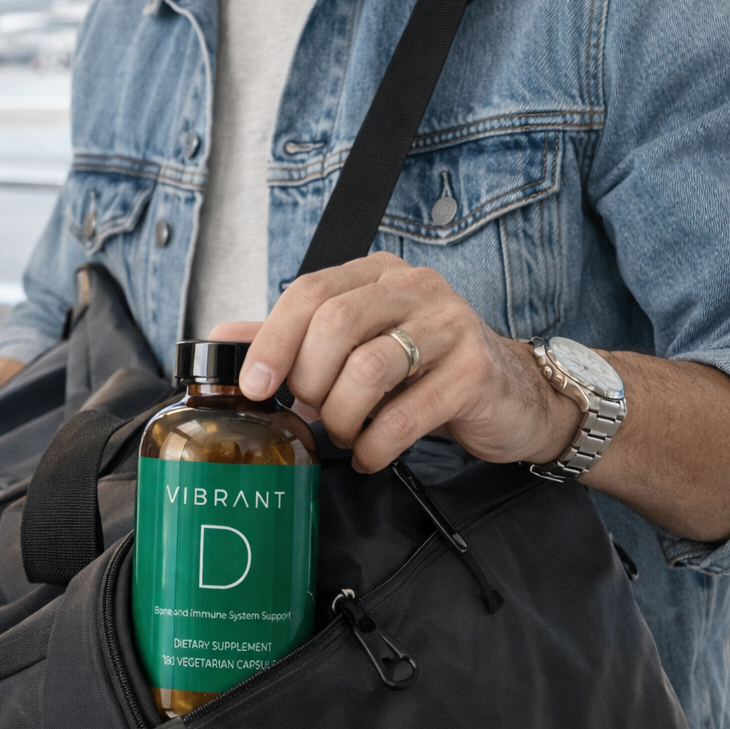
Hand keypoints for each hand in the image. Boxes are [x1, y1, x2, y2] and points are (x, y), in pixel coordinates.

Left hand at [231, 252, 580, 471]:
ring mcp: (450, 325)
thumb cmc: (421, 370)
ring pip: (369, 368)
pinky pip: (407, 414)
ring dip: (343, 416)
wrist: (508, 396)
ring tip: (344, 435)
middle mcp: (416, 287)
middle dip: (310, 382)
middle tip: (311, 414)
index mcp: (376, 273)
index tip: (255, 387)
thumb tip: (220, 339)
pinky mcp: (474, 372)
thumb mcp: (356, 346)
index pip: (310, 292)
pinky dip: (376, 445)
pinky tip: (371, 454)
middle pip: (335, 324)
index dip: (274, 341)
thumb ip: (292, 339)